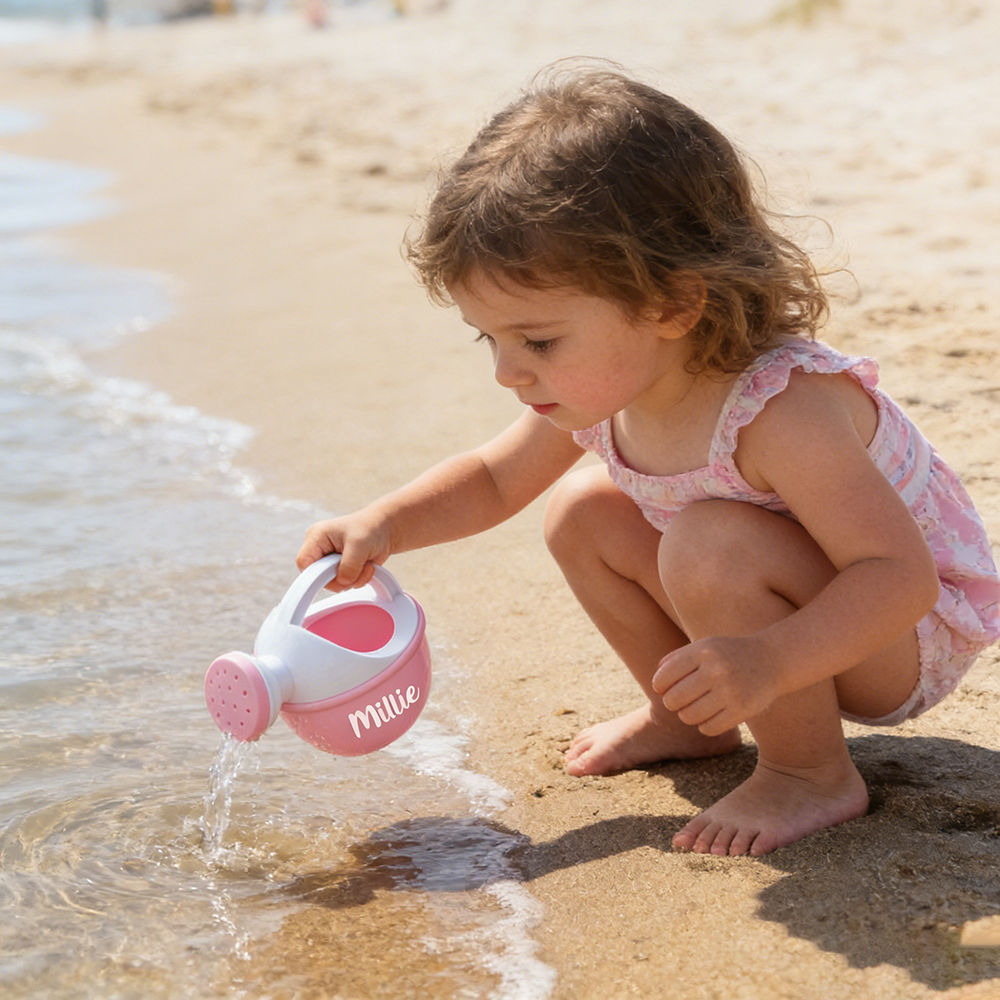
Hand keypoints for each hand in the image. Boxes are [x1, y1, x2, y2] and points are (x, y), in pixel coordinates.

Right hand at [296, 511, 393, 590]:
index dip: (315, 574)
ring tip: (365, 564)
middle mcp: (321, 550)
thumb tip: (343, 582)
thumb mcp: (359, 545)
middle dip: (341, 577)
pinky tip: (368, 567)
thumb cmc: (371, 527)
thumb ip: (348, 566)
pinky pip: (346, 584)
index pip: (303, 562)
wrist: (388, 528)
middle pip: (319, 578)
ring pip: (334, 583)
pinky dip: (359, 579)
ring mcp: (332, 561)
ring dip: (354, 579)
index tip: (335, 575)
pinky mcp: (343, 569)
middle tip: (357, 566)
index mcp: (317, 537)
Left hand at [652, 635, 781, 734]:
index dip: (659, 686)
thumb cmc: (728, 654)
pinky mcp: (742, 710)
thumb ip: (676, 659)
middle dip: (672, 703)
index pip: (665, 676)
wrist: (771, 660)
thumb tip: (657, 683)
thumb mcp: (704, 646)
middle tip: (678, 701)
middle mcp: (716, 670)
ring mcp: (730, 691)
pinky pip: (709, 728)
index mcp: (703, 651)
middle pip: (674, 699)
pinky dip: (705, 725)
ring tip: (694, 708)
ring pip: (689, 716)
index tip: (664, 689)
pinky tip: (710, 716)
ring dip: (687, 715)